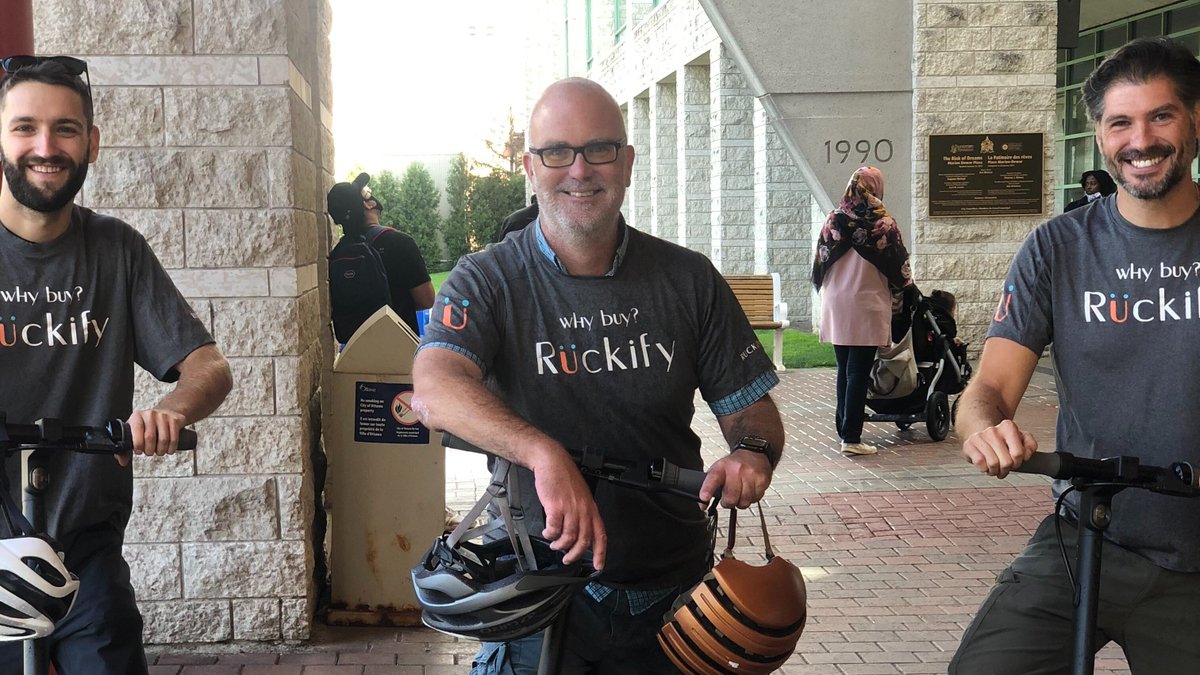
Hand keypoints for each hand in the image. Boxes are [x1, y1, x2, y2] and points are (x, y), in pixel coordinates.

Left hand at [121, 408, 186, 466]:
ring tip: (158, 451)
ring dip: (161, 451)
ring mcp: (163, 417)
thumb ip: (126, 448)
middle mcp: (150, 415)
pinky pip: (174, 439)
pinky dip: (171, 449)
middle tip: (149, 452)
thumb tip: (123, 461)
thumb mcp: (134, 431)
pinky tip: (167, 449)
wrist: (167, 411)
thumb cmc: (148, 425)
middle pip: (150, 438)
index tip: (139, 450)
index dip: (138, 445)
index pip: (137, 431)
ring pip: (163, 440)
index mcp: (137, 416)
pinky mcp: (175, 421)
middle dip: (149, 450)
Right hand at [529, 448, 606, 569]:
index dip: (601, 553)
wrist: (552, 462)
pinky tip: (547, 532)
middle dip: (575, 554)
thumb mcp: (580, 496)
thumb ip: (582, 514)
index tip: (599, 566)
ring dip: (560, 545)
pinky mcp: (556, 506)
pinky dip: (550, 534)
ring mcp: (570, 508)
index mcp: (591, 508)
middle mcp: (583, 510)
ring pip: (568, 537)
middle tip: (567, 558)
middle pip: (584, 540)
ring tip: (554, 544)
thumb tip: (579, 534)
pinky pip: (554, 529)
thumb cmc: (564, 478)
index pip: (600, 535)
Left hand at [700, 451, 771, 508]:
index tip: (704, 498)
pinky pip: (755, 499)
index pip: (713, 478)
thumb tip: (703, 505)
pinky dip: (751, 499)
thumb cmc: (734, 465)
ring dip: (740, 502)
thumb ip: (708, 487)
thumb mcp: (718, 470)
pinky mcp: (762, 480)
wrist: (753, 452)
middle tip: (728, 499)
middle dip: (728, 503)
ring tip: (740, 494)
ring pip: (744, 502)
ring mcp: (750, 475)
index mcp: (722, 467)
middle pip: (731, 497)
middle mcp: (736, 469)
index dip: (707, 490)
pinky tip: (749, 490)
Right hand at [961, 419, 1036, 478]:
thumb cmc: (1003, 441)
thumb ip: (1030, 445)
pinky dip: (984, 469)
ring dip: (995, 471)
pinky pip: (980, 464)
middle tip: (1004, 468)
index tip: (1015, 462)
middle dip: (1007, 469)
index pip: (1018, 453)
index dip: (1018, 463)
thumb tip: (1026, 455)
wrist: (980, 436)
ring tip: (995, 468)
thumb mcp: (1020, 439)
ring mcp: (979, 437)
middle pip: (1006, 462)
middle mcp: (993, 430)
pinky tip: (985, 466)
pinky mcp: (968, 445)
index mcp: (1008, 426)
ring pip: (993, 464)